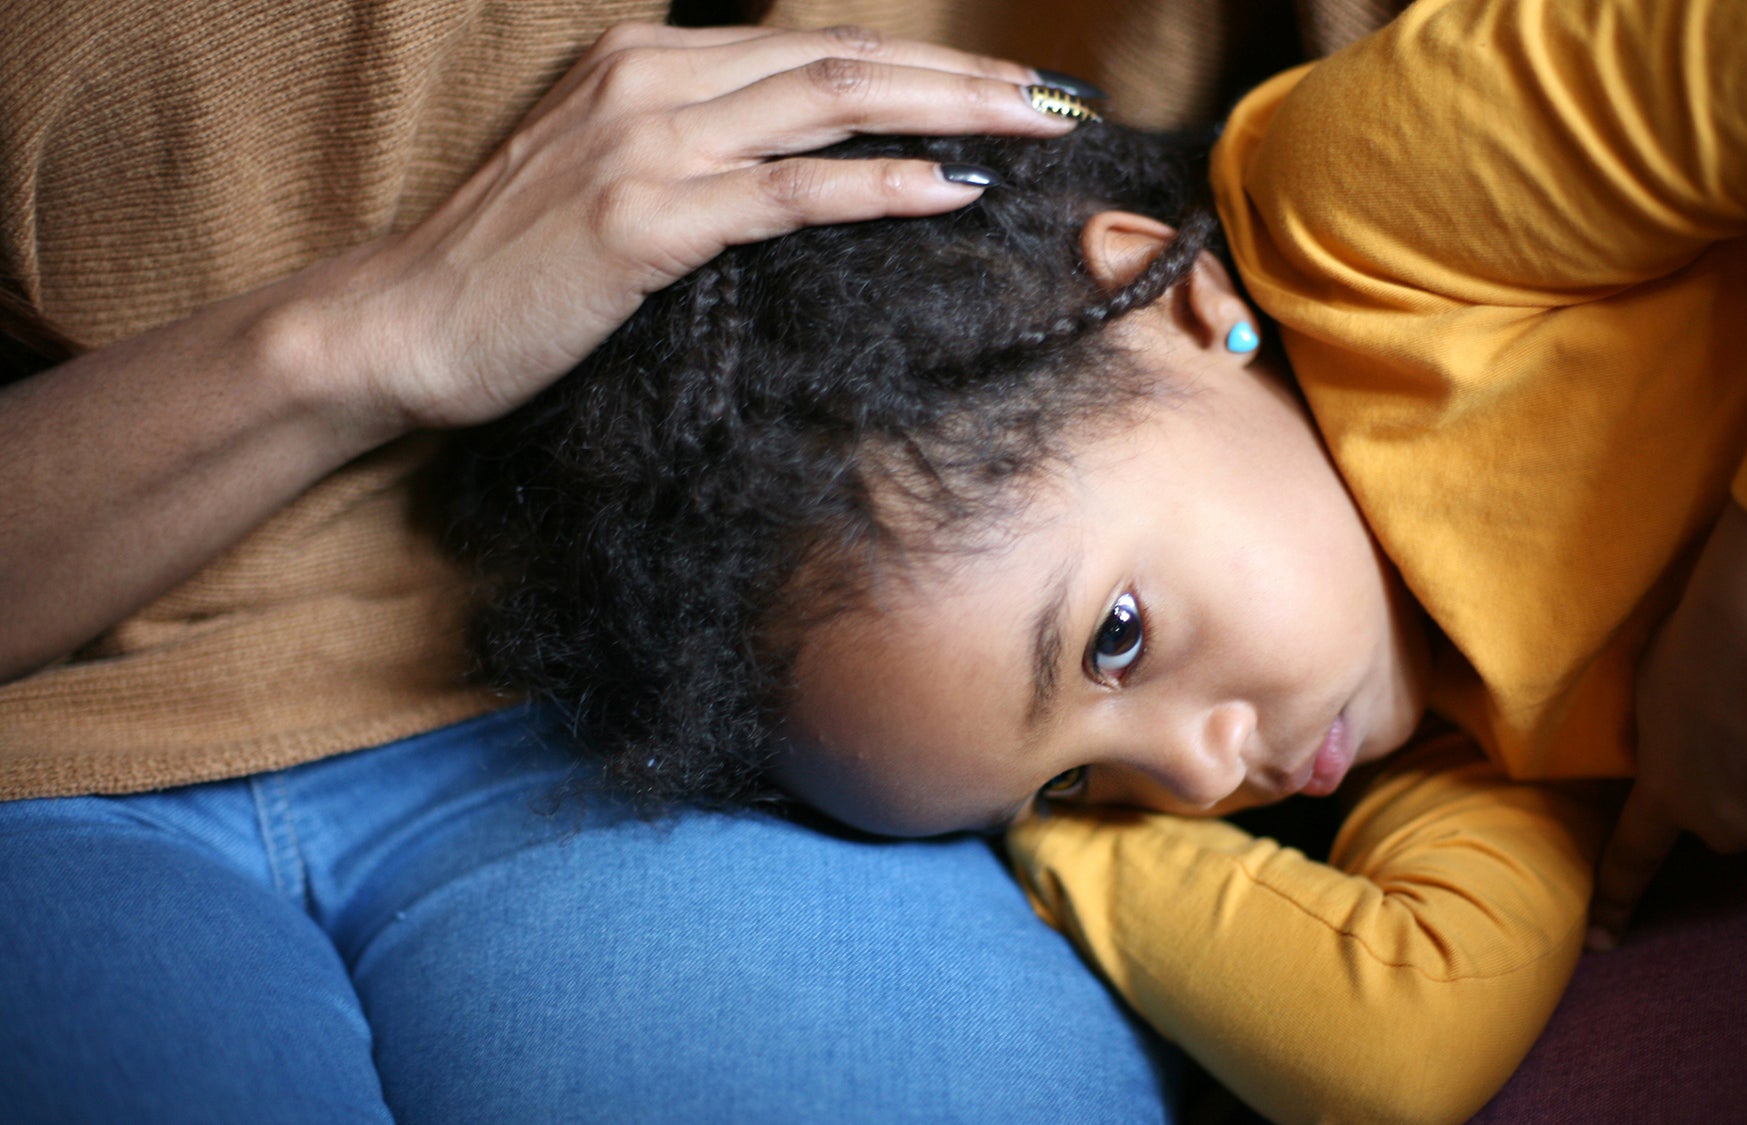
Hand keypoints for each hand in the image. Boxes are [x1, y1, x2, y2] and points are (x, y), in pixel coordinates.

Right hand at [307, 23, 1077, 435]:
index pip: (816, 50)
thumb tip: (805, 168)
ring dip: (949, 114)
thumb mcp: (608, 182)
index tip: (1008, 91)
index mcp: (647, 61)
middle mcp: (652, 79)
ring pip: (830, 106)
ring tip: (1037, 129)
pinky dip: (876, 186)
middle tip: (1060, 100)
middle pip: (844, 62)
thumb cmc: (508, 271)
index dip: (923, 68)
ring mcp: (646, 141)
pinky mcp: (645, 217)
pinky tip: (948, 188)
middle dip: (965, 79)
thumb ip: (699, 156)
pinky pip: (787, 191)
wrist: (403, 323)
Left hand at [1588, 500, 1746, 947]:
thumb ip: (1665, 742)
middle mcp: (1724, 826)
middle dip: (1737, 786)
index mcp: (1666, 794)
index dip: (1615, 902)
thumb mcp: (1651, 693)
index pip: (1632, 859)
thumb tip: (1681, 752)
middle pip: (1731, 820)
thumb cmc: (1701, 640)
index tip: (1602, 942)